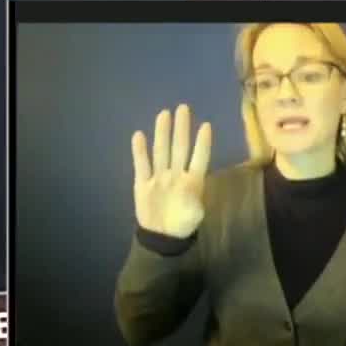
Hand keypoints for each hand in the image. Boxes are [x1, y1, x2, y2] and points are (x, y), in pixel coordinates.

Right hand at [130, 105, 211, 238]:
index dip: (202, 144)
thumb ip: (195, 202)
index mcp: (192, 181)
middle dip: (181, 129)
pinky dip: (140, 151)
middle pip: (179, 148)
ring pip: (161, 151)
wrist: (161, 237)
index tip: (206, 126)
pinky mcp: (143, 183)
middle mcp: (176, 174)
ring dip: (162, 133)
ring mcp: (159, 177)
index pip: (198, 158)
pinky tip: (139, 135)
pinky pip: (141, 165)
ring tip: (164, 114)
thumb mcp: (195, 216)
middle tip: (183, 108)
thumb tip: (192, 185)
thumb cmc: (182, 224)